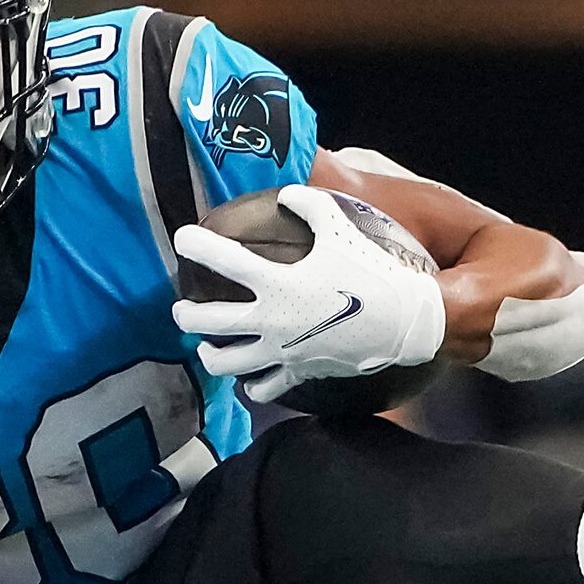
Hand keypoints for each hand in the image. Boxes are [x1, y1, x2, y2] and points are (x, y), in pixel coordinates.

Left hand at [170, 186, 445, 399]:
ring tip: (206, 347)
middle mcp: (269, 320)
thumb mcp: (341, 228)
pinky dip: (251, 385)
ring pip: (226, 363)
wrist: (403, 322)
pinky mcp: (298, 371)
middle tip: (180, 307)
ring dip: (210, 354)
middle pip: (206, 322)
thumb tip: (287, 194)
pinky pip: (263, 388)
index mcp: (275, 283)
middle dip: (184, 315)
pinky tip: (249, 377)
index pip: (222, 260)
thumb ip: (309, 205)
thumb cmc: (371, 273)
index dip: (195, 245)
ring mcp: (281, 351)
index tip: (183, 238)